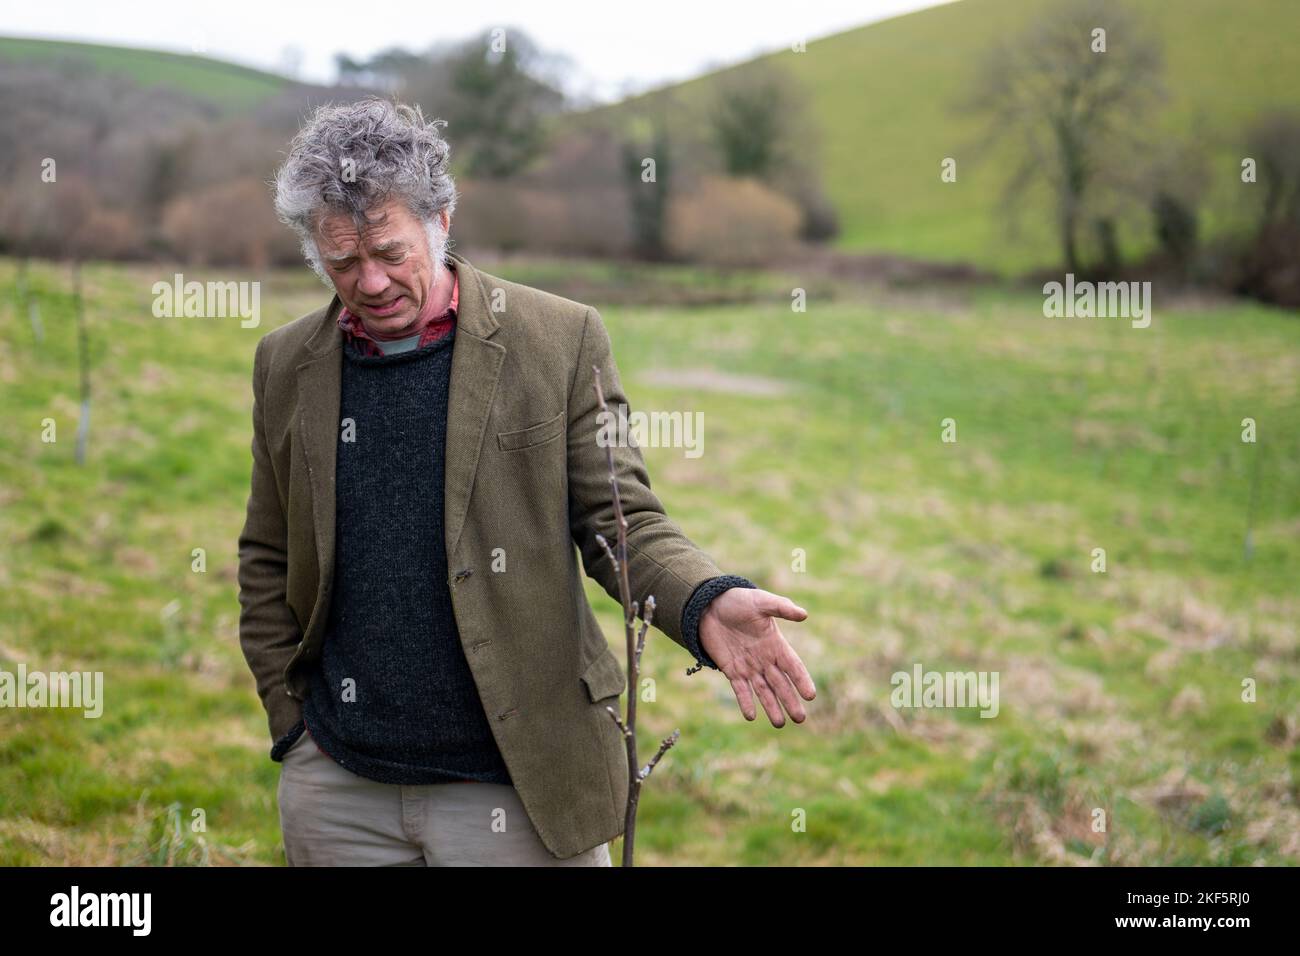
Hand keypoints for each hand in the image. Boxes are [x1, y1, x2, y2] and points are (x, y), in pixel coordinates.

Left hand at [698, 588, 814, 726]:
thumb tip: (804, 614)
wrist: (710, 605)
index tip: (810, 696)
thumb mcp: (761, 601)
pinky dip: (746, 702)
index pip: (793, 666)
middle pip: (780, 684)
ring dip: (771, 707)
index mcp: (775, 644)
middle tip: (800, 719)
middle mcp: (765, 659)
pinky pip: (740, 690)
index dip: (802, 680)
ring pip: (763, 691)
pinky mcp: (731, 670)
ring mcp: (748, 666)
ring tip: (779, 724)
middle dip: (790, 701)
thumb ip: (781, 608)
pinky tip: (751, 716)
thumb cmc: (739, 600)